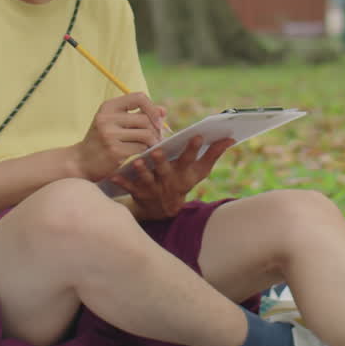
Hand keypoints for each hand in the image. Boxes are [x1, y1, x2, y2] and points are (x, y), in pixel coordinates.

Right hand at [74, 92, 166, 180]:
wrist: (81, 161)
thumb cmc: (102, 139)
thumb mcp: (115, 122)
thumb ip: (139, 114)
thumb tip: (164, 110)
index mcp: (108, 107)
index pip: (139, 97)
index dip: (152, 108)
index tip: (157, 120)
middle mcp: (107, 119)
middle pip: (145, 119)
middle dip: (155, 130)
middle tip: (156, 138)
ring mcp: (110, 135)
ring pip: (146, 135)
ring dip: (152, 142)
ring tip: (150, 146)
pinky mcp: (115, 152)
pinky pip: (141, 149)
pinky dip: (145, 152)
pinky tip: (141, 154)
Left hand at [113, 135, 233, 220]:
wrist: (162, 210)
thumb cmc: (182, 182)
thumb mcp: (199, 172)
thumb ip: (213, 154)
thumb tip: (231, 138)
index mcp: (185, 174)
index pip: (192, 161)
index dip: (195, 150)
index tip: (198, 135)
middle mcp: (170, 182)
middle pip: (167, 171)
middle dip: (163, 162)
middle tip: (157, 151)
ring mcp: (154, 189)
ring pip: (147, 180)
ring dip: (141, 172)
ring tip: (136, 162)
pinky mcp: (138, 194)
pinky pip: (129, 188)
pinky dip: (122, 182)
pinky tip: (114, 175)